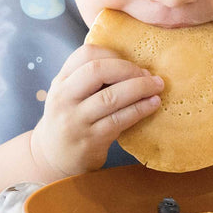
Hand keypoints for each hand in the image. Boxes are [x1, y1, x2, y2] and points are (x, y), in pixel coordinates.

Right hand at [30, 43, 163, 178]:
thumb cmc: (71, 121)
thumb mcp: (70, 95)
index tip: (130, 60)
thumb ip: (90, 78)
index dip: (112, 53)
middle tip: (147, 73)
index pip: (85, 54)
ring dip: (140, 88)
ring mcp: (76, 120)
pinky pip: (120, 119)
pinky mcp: (91, 139)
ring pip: (111, 96)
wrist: (55, 159)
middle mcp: (63, 98)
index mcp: (60, 82)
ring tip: (157, 86)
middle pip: (97, 70)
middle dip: (128, 69)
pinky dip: (140, 109)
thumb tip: (134, 63)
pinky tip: (153, 104)